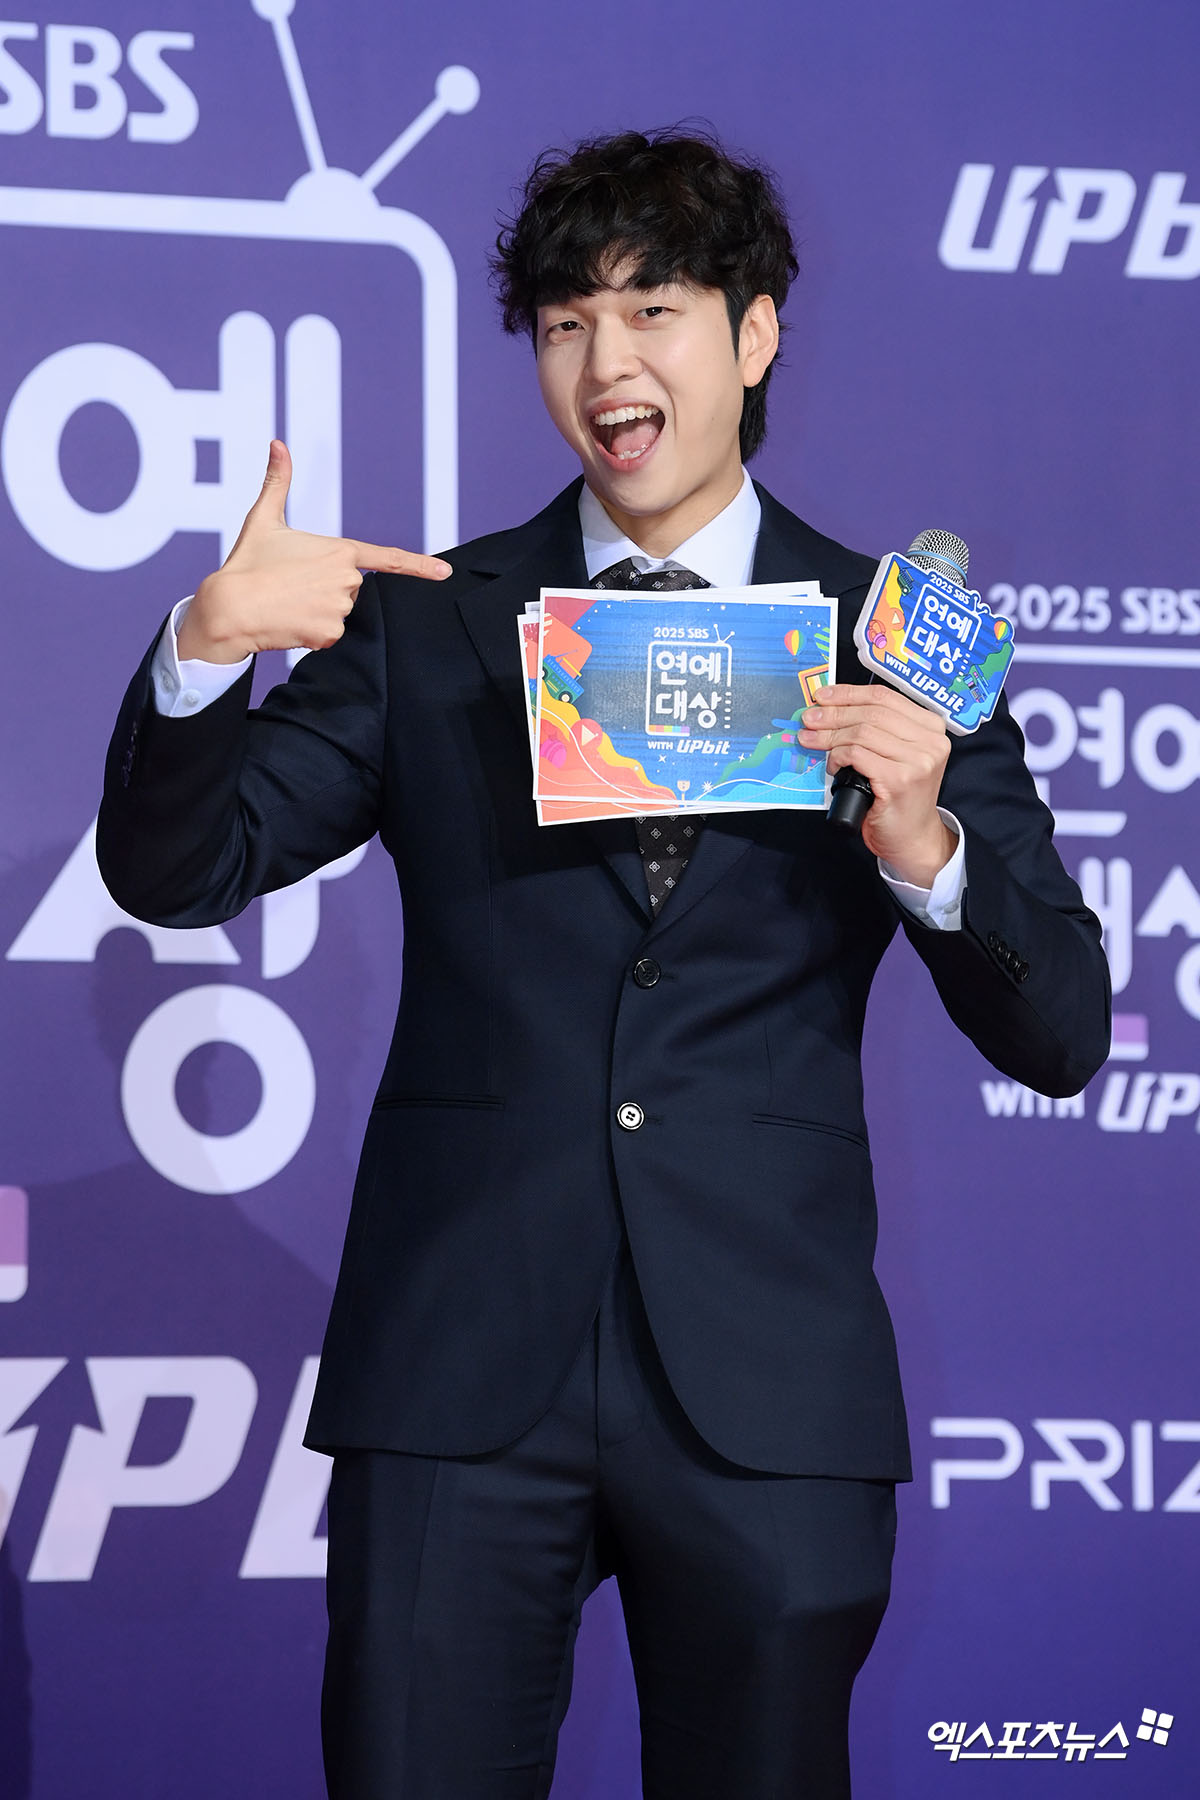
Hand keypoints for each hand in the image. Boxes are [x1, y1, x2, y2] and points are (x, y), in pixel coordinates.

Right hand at [178, 440, 452, 662]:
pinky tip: (290, 623)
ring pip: (340, 613)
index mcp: (339, 551)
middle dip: (326, 590)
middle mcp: (347, 580)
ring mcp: (340, 609)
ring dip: (319, 612)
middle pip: (350, 589)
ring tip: (289, 603)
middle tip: (293, 586)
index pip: (387, 559)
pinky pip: (330, 636)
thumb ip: (277, 482)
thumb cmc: (246, 562)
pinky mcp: (330, 634)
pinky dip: (312, 633)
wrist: (228, 608)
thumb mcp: (263, 519)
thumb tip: (277, 443)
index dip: (418, 566)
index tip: (444, 573)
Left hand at [799, 683, 956, 884]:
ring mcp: (918, 760)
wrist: (912, 838)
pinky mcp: (900, 779)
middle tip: (809, 719)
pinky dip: (838, 757)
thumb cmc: (898, 797)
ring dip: (830, 737)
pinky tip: (833, 766)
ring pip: (862, 733)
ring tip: (811, 741)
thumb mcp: (895, 755)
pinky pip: (858, 755)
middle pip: (871, 713)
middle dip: (833, 714)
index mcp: (931, 727)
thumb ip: (876, 730)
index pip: (884, 697)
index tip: (823, 696)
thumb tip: (830, 709)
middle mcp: (931, 741)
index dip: (849, 693)